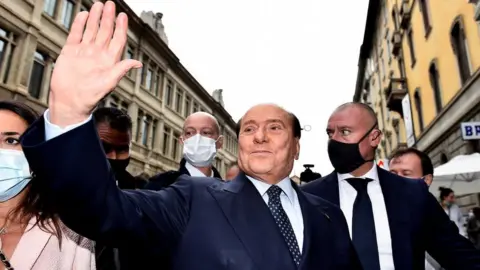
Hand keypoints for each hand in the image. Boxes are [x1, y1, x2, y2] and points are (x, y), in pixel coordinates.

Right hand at [49, 1, 141, 126]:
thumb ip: (121, 70)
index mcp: (109, 61)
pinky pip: (76, 35)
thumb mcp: (108, 83)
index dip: (121, 28)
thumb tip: (138, 63)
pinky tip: (83, 15)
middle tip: (110, 4)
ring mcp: (84, 52)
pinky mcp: (70, 52)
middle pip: (105, 32)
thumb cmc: (90, 97)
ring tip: (98, 5)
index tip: (123, 16)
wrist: (69, 102)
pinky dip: (79, 25)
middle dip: (108, 18)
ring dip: (95, 18)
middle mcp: (97, 55)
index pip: (117, 40)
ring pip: (91, 31)